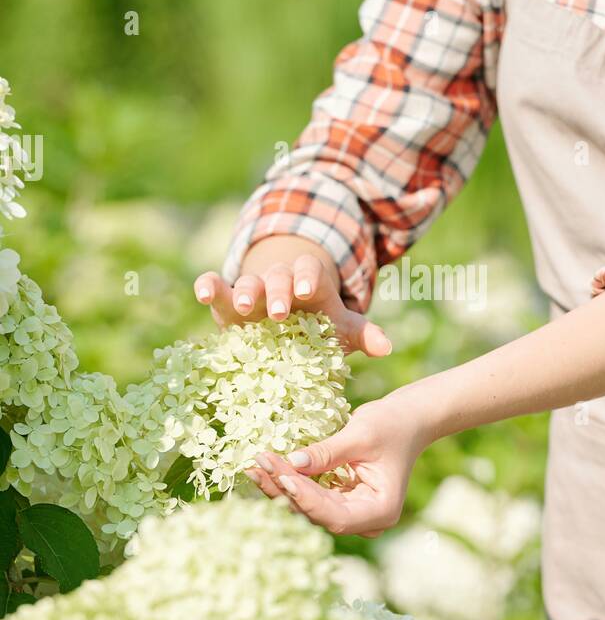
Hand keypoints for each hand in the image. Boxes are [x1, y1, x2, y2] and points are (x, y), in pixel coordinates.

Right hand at [194, 246, 390, 356]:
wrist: (286, 321)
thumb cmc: (316, 326)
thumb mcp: (340, 329)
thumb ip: (362, 334)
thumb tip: (387, 347)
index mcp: (309, 283)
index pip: (311, 271)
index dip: (308, 277)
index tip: (307, 291)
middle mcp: (280, 281)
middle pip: (279, 276)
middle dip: (279, 290)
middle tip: (280, 311)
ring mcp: (252, 289)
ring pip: (248, 281)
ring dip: (245, 291)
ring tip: (244, 306)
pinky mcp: (227, 300)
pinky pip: (216, 286)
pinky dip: (208, 285)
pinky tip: (201, 292)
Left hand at [246, 396, 428, 537]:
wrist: (408, 420)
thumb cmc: (392, 424)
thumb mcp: (361, 435)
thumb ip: (327, 452)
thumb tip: (292, 462)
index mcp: (381, 511)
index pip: (336, 516)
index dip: (306, 499)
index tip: (281, 475)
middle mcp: (366, 520)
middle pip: (317, 515)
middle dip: (286, 491)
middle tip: (259, 465)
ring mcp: (351, 512)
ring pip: (308, 508)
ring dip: (281, 487)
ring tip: (256, 466)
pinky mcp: (339, 501)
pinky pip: (309, 496)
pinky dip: (289, 481)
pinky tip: (266, 468)